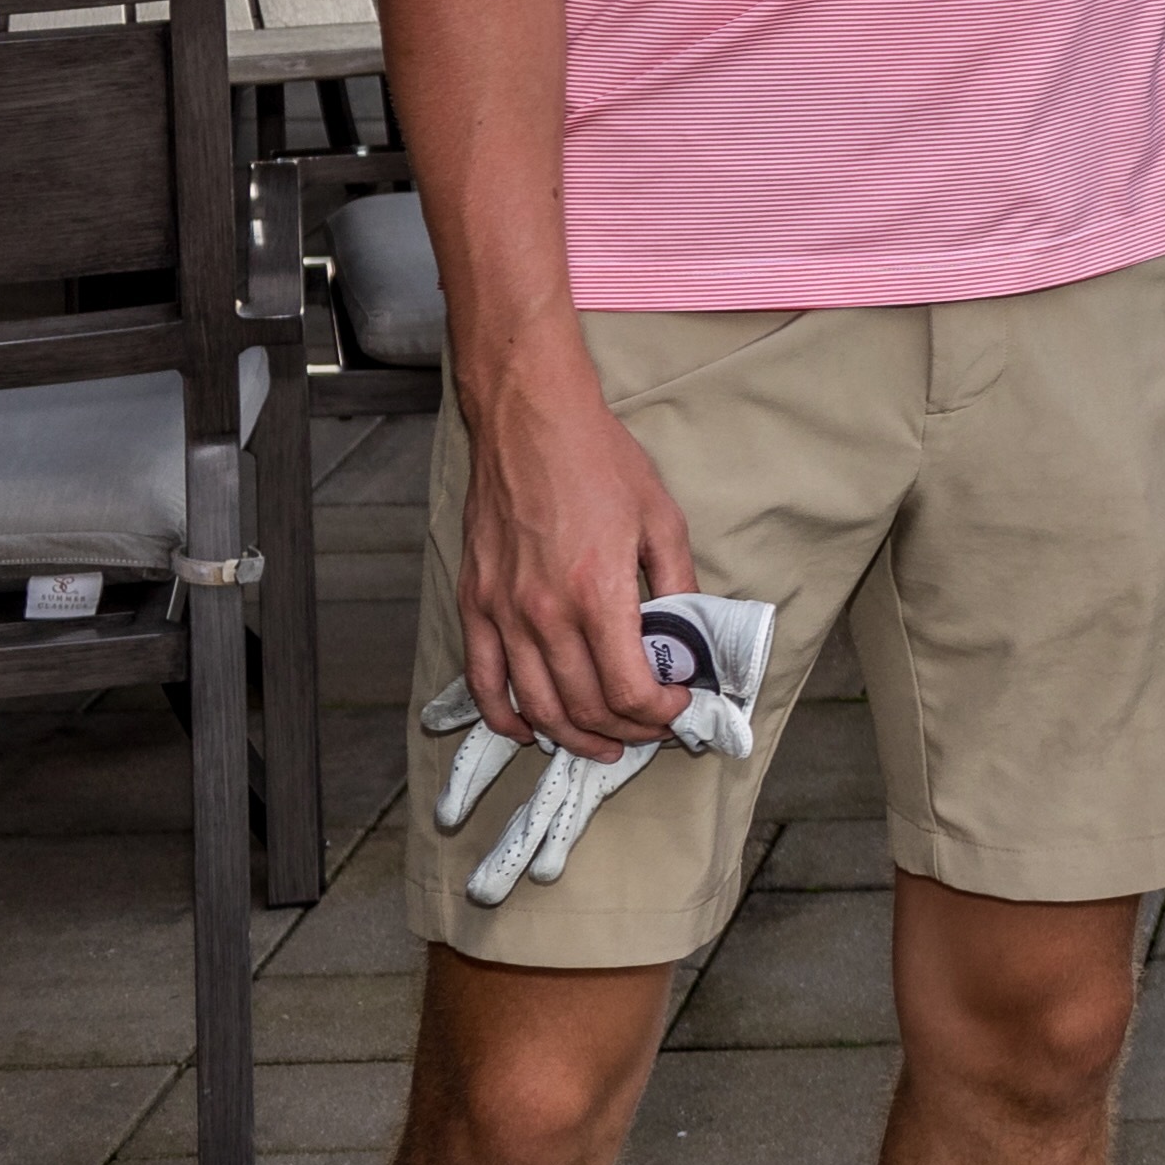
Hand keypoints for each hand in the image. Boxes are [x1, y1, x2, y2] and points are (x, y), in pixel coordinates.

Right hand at [456, 361, 700, 760]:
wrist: (531, 420)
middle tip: (650, 730)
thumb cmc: (598, 461)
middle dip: (625, 731)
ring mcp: (502, 612)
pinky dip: (506, 716)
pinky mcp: (474, 603)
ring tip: (604, 744)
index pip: (628, 690)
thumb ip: (677, 585)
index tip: (678, 708)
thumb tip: (690, 637)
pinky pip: (483, 681)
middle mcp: (544, 612)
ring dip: (573, 736)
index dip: (659, 714)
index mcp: (597, 593)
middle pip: (585, 706)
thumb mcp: (661, 519)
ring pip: (536, 706)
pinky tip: (530, 729)